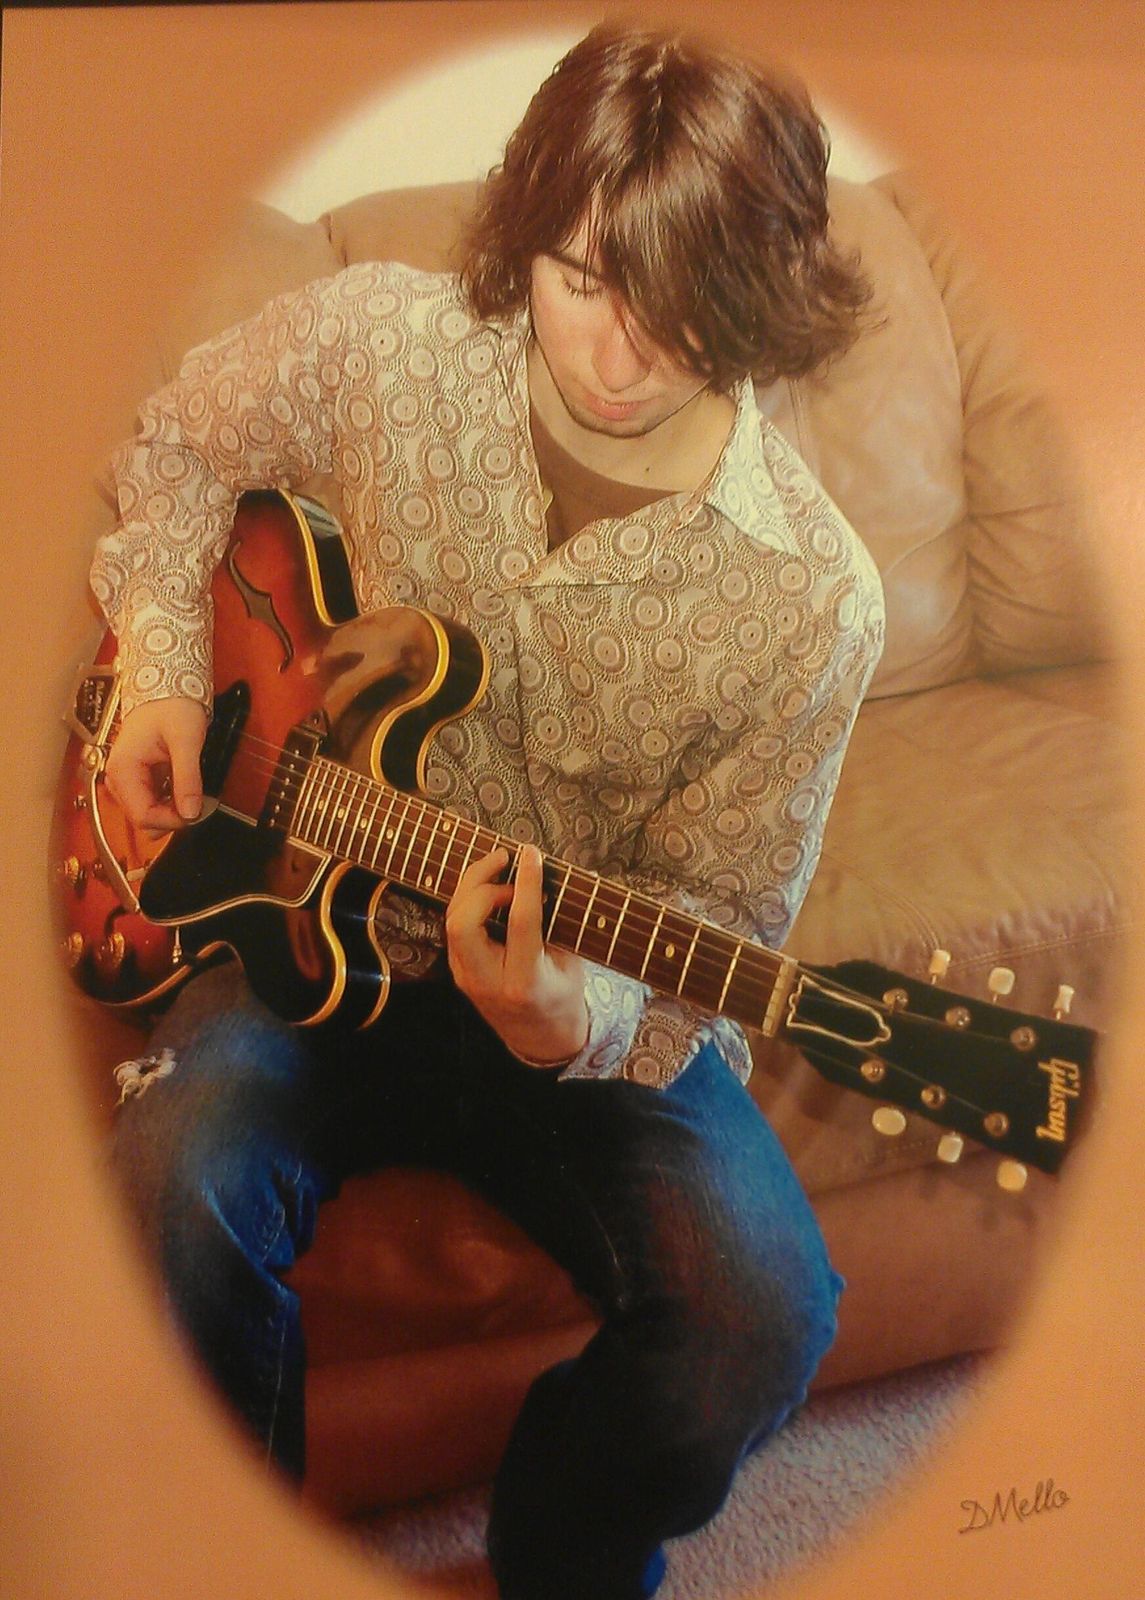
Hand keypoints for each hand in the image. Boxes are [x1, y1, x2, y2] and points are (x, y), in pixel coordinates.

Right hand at [105, 697, 207, 832]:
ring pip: (149, 814)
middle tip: (200, 804)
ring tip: (194, 793)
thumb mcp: (186, 741)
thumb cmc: (171, 706)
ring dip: (173, 810)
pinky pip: (154, 801)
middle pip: (143, 819)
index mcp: (123, 769)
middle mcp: (119, 777)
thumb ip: (188, 778)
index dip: (171, 821)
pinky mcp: (139, 779)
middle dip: (173, 817)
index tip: (196, 814)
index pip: (142, 816)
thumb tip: (191, 812)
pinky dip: (172, 801)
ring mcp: (128, 779)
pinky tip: (185, 789)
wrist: (166, 688)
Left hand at [445, 844, 587, 1065]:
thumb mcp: (572, 963)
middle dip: (481, 884)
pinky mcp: (458, 970)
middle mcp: (489, 982)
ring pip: (452, 921)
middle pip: (463, 923)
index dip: (526, 883)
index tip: (532, 854)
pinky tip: (491, 887)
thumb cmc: (562, 994)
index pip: (521, 923)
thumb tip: (549, 874)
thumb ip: (557, 923)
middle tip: (507, 863)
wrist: (540, 1036)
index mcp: (526, 982)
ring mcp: (467, 978)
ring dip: (473, 886)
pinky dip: (470, 900)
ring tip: (500, 867)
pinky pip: (455, 925)